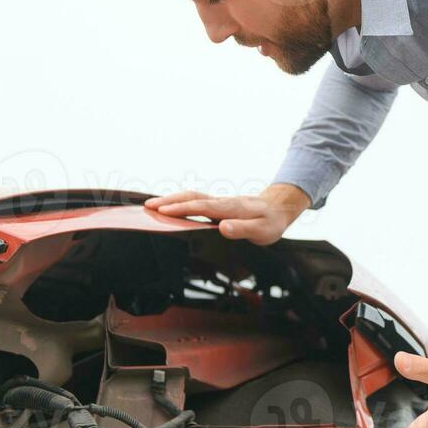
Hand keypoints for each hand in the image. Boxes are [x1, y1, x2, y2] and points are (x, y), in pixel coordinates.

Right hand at [144, 183, 310, 244]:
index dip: (182, 209)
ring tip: (152, 205)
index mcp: (230, 208)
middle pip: (192, 197)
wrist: (280, 208)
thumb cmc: (271, 222)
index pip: (202, 207)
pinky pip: (196, 201)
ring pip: (192, 197)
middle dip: (169, 201)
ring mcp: (219, 202)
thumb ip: (243, 229)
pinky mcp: (218, 204)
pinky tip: (171, 207)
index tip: (163, 211)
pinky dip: (180, 202)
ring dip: (172, 199)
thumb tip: (223, 228)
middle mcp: (222, 202)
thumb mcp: (262, 231)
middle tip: (148, 206)